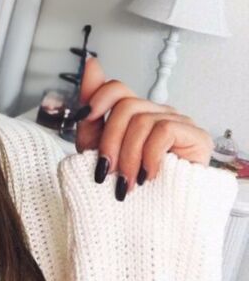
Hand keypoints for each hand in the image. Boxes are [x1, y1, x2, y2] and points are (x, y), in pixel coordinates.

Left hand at [73, 57, 213, 199]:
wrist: (148, 217)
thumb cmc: (124, 181)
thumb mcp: (96, 146)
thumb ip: (92, 110)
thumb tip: (91, 63)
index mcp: (133, 113)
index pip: (116, 87)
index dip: (97, 97)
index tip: (84, 117)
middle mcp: (155, 111)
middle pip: (126, 105)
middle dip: (109, 140)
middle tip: (105, 171)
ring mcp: (177, 120)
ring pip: (141, 120)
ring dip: (128, 157)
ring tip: (125, 183)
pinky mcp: (195, 135)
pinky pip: (164, 131)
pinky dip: (150, 156)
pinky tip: (148, 176)